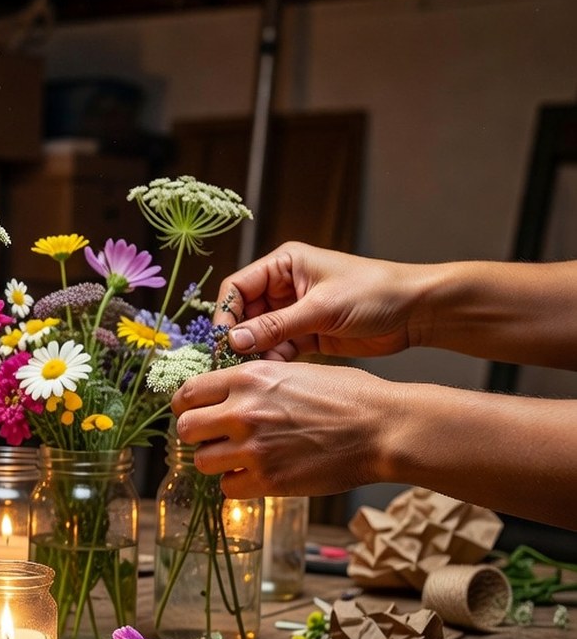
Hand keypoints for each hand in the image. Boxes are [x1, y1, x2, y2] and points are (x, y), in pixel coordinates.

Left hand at [171, 361, 390, 497]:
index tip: (193, 413)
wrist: (383, 428)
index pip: (188, 393)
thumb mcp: (294, 371)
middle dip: (195, 435)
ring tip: (237, 457)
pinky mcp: (268, 480)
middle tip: (212, 438)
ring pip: (201, 461)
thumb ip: (254, 382)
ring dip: (215, 461)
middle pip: (185, 429)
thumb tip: (225, 393)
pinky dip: (236, 484)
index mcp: (248, 378)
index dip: (186, 406)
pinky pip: (227, 488)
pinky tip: (254, 475)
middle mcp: (243, 411)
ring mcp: (254, 448)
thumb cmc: (348, 396)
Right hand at [215, 242, 421, 360]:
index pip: (238, 287)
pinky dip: (273, 361)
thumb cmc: (375, 293)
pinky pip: (278, 348)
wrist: (417, 312)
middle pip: (244, 313)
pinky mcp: (307, 334)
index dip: (226, 313)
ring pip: (259, 334)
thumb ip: (275, 325)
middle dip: (239, 337)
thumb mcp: (321, 308)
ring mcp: (295, 311)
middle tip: (233, 362)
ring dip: (255, 352)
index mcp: (285, 265)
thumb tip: (234, 340)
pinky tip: (273, 374)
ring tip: (254, 371)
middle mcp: (284, 286)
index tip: (222, 340)